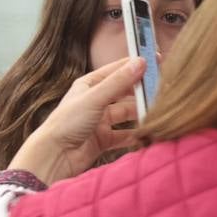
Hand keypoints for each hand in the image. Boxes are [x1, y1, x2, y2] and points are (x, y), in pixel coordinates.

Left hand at [8, 57, 145, 184]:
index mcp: (89, 85)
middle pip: (125, 93)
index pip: (117, 70)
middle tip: (162, 90)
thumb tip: (141, 62)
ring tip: (157, 113)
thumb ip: (119, 82)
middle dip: (142, 92)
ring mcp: (100, 120)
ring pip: (127, 114)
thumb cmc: (67, 122)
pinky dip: (136, 134)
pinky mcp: (104, 139)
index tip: (157, 61)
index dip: (136, 65)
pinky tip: (148, 133)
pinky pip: (126, 134)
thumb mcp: (95, 98)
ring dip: (141, 114)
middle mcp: (95, 100)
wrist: (54, 156)